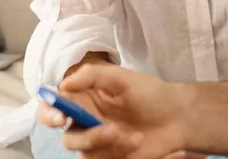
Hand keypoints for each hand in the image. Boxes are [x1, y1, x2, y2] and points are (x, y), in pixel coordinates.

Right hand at [40, 64, 188, 158]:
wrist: (178, 118)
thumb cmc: (150, 93)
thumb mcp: (122, 77)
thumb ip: (92, 76)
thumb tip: (63, 84)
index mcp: (82, 99)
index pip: (52, 106)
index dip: (48, 112)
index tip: (60, 118)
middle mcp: (84, 122)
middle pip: (66, 136)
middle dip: (86, 136)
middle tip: (109, 131)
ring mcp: (96, 143)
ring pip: (83, 152)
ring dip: (104, 145)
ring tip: (131, 137)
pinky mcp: (109, 157)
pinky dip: (117, 153)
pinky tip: (135, 143)